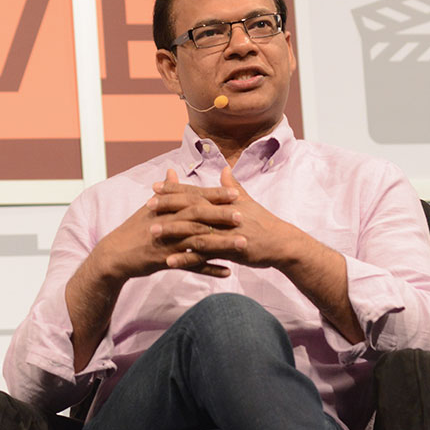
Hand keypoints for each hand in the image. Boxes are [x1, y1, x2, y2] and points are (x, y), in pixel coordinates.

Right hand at [91, 169, 240, 281]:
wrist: (115, 255)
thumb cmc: (134, 230)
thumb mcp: (149, 208)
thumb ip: (166, 191)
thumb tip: (172, 171)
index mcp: (167, 208)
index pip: (194, 197)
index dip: (214, 195)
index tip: (235, 192)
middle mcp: (168, 222)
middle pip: (198, 216)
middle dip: (221, 215)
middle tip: (243, 215)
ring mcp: (167, 242)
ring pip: (198, 241)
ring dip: (222, 243)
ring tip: (243, 244)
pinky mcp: (165, 261)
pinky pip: (191, 266)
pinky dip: (210, 269)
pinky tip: (228, 272)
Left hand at [153, 167, 306, 270]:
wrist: (282, 243)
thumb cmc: (265, 222)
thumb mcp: (248, 201)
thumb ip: (233, 185)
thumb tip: (225, 168)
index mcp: (225, 201)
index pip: (195, 191)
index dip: (175, 189)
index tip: (155, 186)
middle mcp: (223, 213)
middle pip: (191, 207)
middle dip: (168, 205)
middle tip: (147, 205)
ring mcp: (226, 231)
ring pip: (195, 229)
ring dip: (172, 231)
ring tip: (152, 232)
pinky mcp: (229, 250)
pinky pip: (204, 254)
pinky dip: (186, 257)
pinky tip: (170, 261)